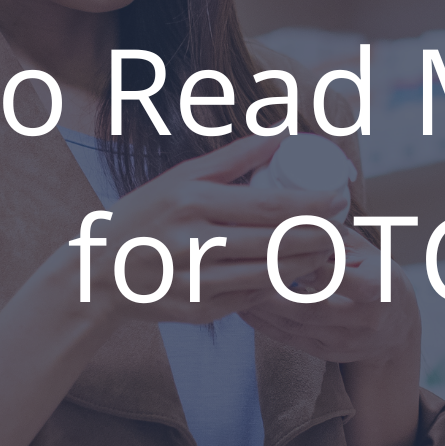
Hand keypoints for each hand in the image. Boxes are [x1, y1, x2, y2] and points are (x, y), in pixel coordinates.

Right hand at [94, 134, 348, 325]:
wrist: (99, 274)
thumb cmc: (146, 217)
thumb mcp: (180, 179)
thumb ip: (232, 159)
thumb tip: (280, 135)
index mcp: (191, 203)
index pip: (266, 206)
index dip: (310, 204)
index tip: (338, 197)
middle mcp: (193, 244)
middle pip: (275, 242)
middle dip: (320, 235)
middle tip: (345, 226)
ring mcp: (196, 282)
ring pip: (270, 275)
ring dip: (309, 263)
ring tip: (332, 249)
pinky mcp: (199, 310)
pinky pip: (253, 298)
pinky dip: (281, 286)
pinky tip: (300, 274)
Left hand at [241, 218, 419, 366]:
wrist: (396, 329)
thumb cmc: (378, 277)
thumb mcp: (368, 253)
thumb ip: (335, 239)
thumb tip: (295, 214)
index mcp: (380, 288)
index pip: (339, 277)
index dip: (307, 263)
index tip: (277, 246)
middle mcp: (365, 320)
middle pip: (311, 307)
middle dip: (274, 289)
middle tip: (244, 267)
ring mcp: (345, 341)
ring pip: (295, 325)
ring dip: (261, 306)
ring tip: (235, 284)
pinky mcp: (326, 354)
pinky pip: (288, 339)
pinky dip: (263, 323)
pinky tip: (243, 306)